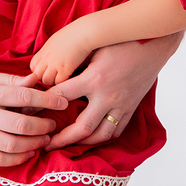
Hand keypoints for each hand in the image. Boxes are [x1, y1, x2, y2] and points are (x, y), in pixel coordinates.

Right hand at [0, 70, 67, 166]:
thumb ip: (10, 80)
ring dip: (34, 144)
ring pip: (12, 145)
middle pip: (21, 125)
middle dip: (43, 127)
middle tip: (53, 125)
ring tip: (44, 140)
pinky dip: (17, 159)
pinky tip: (27, 153)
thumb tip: (35, 80)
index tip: (62, 103)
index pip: (24, 97)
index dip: (47, 101)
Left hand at [30, 24, 92, 86]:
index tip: (48, 71)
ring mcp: (55, 64)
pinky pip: (58, 82)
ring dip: (53, 81)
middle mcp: (47, 58)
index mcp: (44, 51)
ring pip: (47, 81)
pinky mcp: (65, 69)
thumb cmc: (72, 34)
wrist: (82, 33)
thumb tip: (48, 57)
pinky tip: (69, 77)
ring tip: (62, 78)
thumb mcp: (55, 41)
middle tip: (55, 77)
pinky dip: (62, 82)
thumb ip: (49, 51)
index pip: (33, 67)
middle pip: (38, 75)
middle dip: (44, 78)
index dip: (39, 71)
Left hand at [44, 32, 182, 149]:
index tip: (31, 109)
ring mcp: (122, 105)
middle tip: (46, 143)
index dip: (44, 103)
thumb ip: (74, 63)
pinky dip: (102, 137)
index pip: (63, 96)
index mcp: (95, 79)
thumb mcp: (94, 47)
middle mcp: (108, 96)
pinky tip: (92, 138)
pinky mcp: (131, 108)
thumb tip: (52, 71)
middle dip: (62, 139)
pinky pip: (116, 130)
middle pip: (82, 127)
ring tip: (67, 145)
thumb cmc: (121, 40)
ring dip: (82, 143)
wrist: (154, 44)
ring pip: (101, 135)